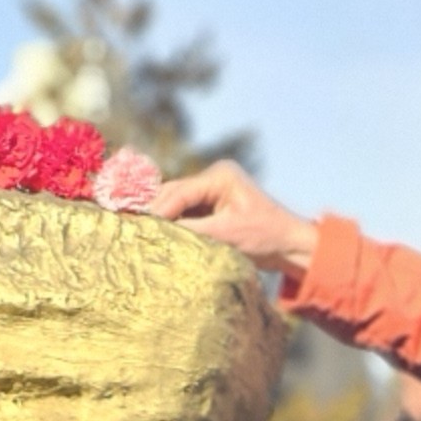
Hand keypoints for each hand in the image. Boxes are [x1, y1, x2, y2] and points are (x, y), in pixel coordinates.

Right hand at [149, 162, 320, 279]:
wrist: (291, 244)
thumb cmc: (266, 236)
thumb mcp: (227, 235)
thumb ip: (192, 231)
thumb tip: (158, 234)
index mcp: (220, 176)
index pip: (179, 192)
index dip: (157, 211)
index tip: (137, 228)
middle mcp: (213, 177)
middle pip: (172, 193)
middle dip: (152, 211)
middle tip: (129, 229)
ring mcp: (211, 190)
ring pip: (174, 202)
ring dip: (159, 218)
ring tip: (137, 233)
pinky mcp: (211, 204)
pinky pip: (183, 211)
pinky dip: (171, 223)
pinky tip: (155, 235)